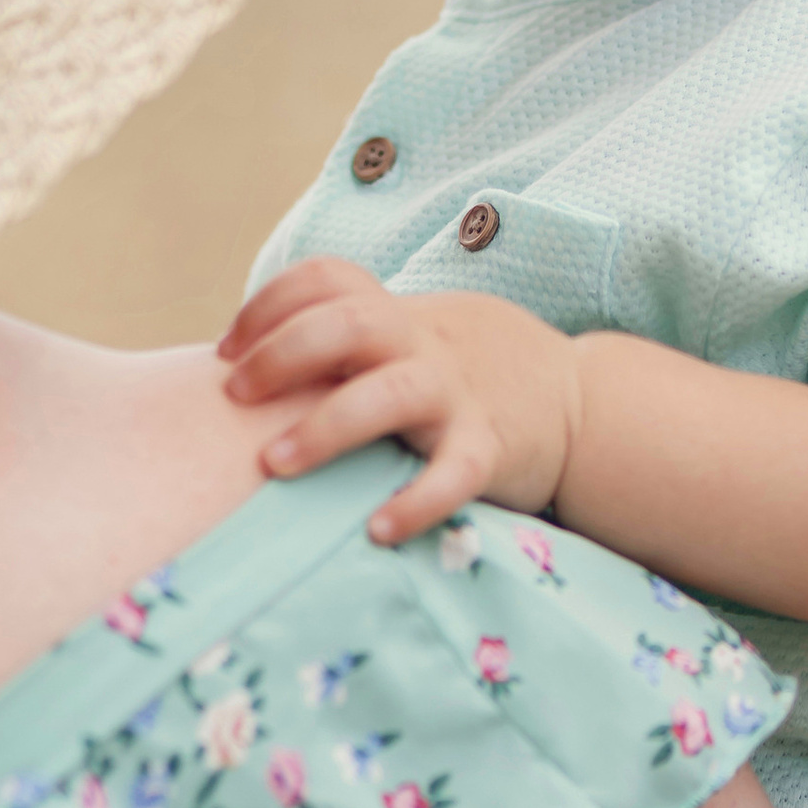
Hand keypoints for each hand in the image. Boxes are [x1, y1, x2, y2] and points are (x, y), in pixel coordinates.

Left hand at [218, 259, 583, 545]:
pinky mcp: (490, 447)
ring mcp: (457, 393)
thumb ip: (345, 343)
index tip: (228, 352)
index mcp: (395, 314)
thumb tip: (241, 377)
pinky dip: (416, 502)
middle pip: (345, 323)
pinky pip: (453, 474)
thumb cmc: (465, 372)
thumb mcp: (411, 338)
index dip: (267, 304)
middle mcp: (421, 343)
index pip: (325, 278)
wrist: (579, 398)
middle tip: (236, 396)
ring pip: (388, 394)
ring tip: (274, 465)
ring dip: (324, 428)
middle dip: (279, 354)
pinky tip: (377, 530)